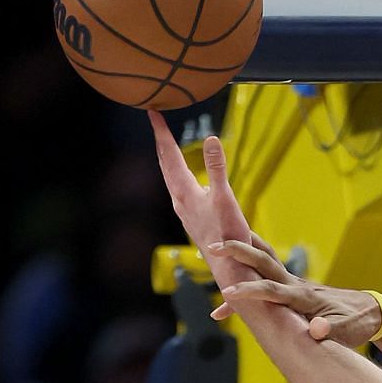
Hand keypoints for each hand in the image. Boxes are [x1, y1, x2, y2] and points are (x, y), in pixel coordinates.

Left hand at [149, 112, 261, 290]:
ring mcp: (184, 211)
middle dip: (161, 143)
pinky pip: (180, 190)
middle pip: (165, 165)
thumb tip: (212, 139)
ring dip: (168, 160)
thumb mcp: (225, 198)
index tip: (152, 112)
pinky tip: (185, 183)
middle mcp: (179, 200)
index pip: (169, 155)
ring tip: (165, 148)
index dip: (161, 132)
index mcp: (184, 191)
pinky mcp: (192, 220)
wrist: (228, 269)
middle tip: (155, 123)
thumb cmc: (227, 237)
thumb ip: (217, 169)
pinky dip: (178, 177)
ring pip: (171, 179)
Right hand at [211, 243, 381, 345]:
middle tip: (212, 247)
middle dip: (238, 253)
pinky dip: (244, 280)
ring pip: (263, 262)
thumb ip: (331, 331)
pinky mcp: (291, 289)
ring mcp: (293, 284)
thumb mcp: (348, 331)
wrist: (371, 311)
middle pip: (264, 263)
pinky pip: (263, 278)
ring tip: (212, 245)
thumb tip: (315, 331)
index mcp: (305, 296)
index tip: (229, 293)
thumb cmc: (359, 323)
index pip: (274, 290)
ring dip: (240, 253)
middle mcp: (296, 285)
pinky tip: (226, 292)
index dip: (252, 292)